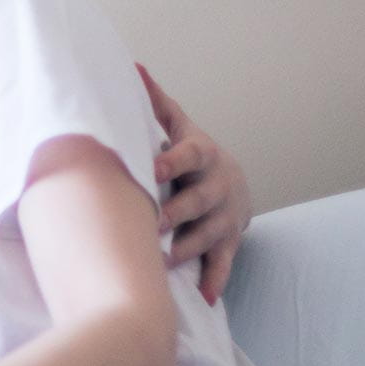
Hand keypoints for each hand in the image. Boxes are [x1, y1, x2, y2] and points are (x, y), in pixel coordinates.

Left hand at [140, 65, 252, 305]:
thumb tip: (132, 66)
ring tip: (164, 261)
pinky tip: (202, 299)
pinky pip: (223, 265)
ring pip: (210, 235)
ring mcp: (226, 217)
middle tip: (156, 223)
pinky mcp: (229, 243)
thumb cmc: (192, 155)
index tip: (152, 167)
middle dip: (180, 211)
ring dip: (188, 249)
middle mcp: (218, 186)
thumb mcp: (179, 127)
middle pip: (201, 199)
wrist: (232, 182)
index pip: (190, 156)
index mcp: (203, 155)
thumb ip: (156, 103)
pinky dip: (214, 281)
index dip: (172, 162)